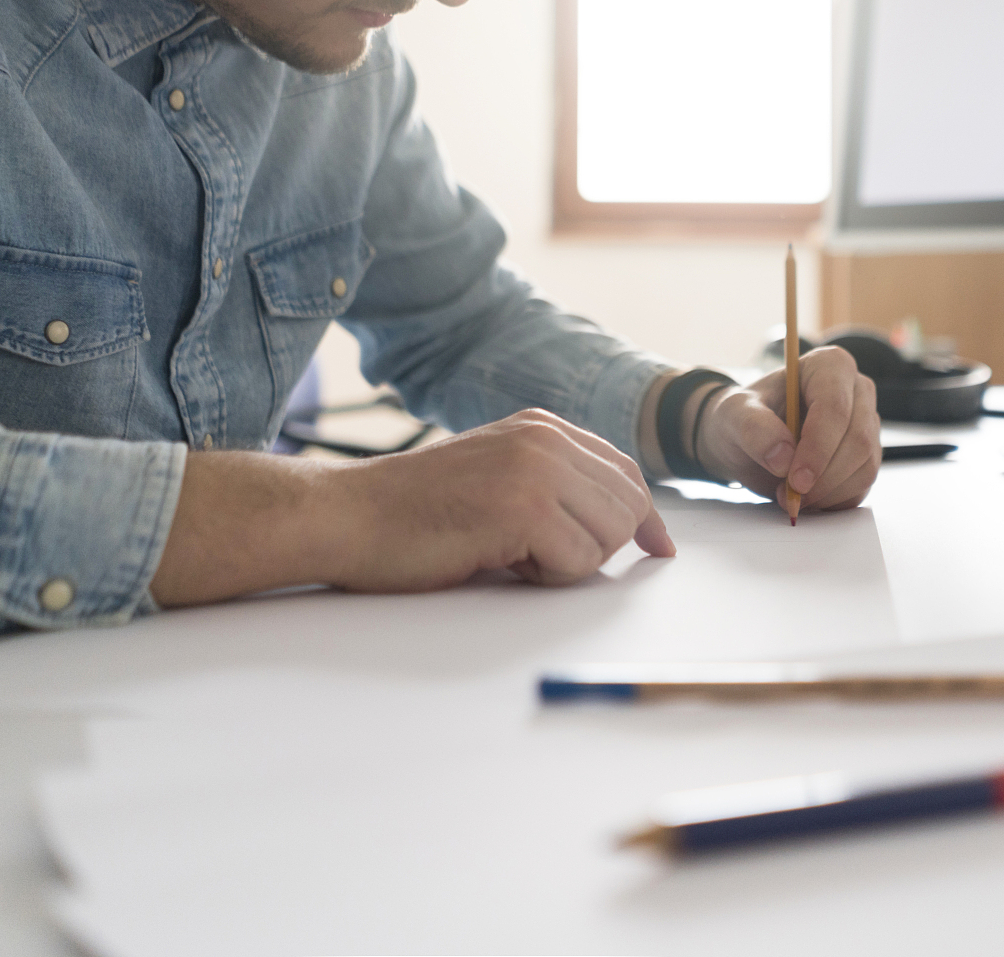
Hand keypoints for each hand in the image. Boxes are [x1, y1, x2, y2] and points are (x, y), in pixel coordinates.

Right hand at [154, 409, 674, 604]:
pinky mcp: (523, 507)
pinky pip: (576, 562)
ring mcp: (535, 468)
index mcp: (541, 425)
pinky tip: (497, 562)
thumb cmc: (412, 513)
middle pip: (628, 506)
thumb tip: (627, 526)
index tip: (656, 548)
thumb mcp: (495, 476)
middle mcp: (545, 437)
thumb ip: (554, 485)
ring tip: (510, 556)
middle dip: (597, 547)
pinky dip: (546, 579)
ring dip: (568, 565)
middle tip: (535, 560)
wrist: (347, 517)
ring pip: (608, 537)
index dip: (643, 517)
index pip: (625, 470)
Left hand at [692, 346, 881, 512]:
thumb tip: (783, 459)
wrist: (746, 439)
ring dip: (827, 493)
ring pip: (864, 467)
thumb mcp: (733, 415)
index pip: (836, 408)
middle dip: (823, 477)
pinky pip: (862, 486)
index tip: (795, 480)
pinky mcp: (866, 456)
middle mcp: (856, 391)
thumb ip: (754, 430)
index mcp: (829, 366)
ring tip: (789, 494)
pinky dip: (833, 501)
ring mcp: (866, 424)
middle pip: (857, 440)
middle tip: (788, 494)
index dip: (819, 447)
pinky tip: (806, 497)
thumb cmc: (743, 416)